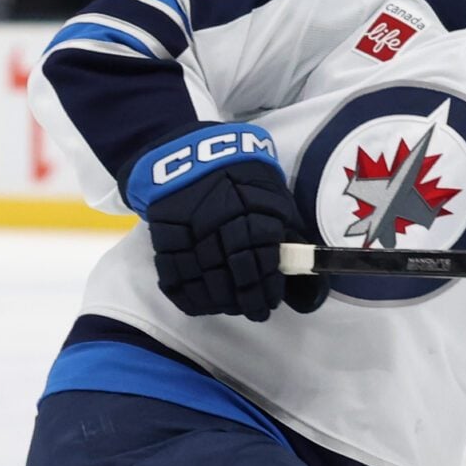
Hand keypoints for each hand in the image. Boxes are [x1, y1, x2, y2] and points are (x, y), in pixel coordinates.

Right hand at [129, 125, 327, 320]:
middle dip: (246, 300)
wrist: (197, 153)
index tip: (271, 302)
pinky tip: (200, 305)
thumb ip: (287, 235)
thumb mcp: (276, 197)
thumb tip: (303, 275)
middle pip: (232, 273)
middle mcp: (220, 221)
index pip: (261, 260)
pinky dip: (185, 294)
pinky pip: (171, 272)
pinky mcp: (163, 233)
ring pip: (202, 277)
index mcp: (252, 210)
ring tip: (231, 309)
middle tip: (255, 313)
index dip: (267, 287)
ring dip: (219, 301)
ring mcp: (188, 228)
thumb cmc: (246, 180)